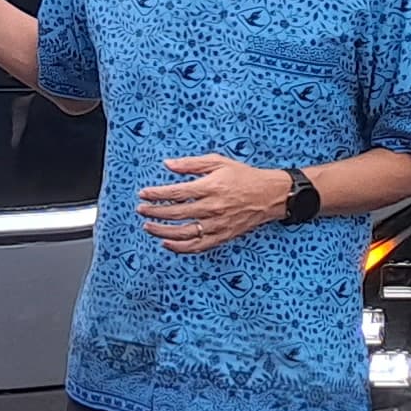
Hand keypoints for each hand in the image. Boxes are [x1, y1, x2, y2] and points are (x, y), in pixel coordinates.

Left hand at [136, 155, 291, 252]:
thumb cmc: (244, 176)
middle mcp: (213, 208)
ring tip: (148, 227)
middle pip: (176, 213)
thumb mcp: (218, 162)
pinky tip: (167, 244)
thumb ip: (191, 163)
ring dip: (162, 231)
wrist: (270, 195)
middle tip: (141, 209)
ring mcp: (218, 225)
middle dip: (155, 212)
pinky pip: (198, 246)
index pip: (177, 193)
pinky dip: (181, 248)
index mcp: (211, 187)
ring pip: (184, 233)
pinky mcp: (223, 236)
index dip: (157, 194)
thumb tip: (168, 164)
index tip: (143, 194)